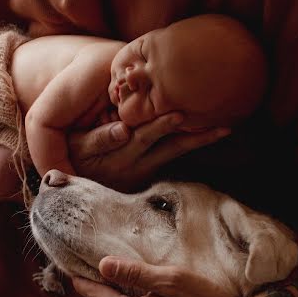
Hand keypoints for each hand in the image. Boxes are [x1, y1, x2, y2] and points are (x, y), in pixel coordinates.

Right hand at [68, 113, 229, 190]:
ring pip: (173, 153)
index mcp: (116, 156)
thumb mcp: (78, 147)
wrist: (74, 182)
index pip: (141, 137)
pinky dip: (189, 145)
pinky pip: (171, 157)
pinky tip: (208, 134)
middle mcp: (134, 166)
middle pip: (167, 146)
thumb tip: (125, 130)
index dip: (160, 126)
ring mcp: (143, 171)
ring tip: (223, 129)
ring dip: (198, 140)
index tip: (180, 114)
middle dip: (191, 134)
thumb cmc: (73, 154)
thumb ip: (99, 138)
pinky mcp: (148, 173)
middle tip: (217, 124)